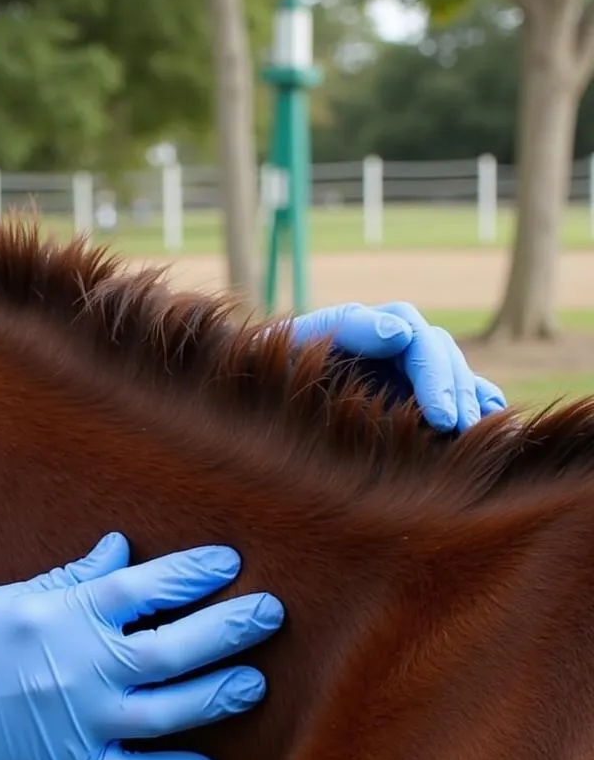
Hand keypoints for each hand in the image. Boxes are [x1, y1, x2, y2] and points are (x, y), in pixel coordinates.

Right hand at [0, 532, 282, 759]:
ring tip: (255, 682)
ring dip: (218, 695)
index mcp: (65, 614)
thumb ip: (72, 577)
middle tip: (272, 614)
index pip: (149, 586)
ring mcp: (79, 720)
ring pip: (170, 711)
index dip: (195, 573)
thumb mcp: (10, 596)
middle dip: (231, 628)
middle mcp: (82, 666)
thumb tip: (121, 550)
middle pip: (176, 646)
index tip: (231, 562)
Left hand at [286, 301, 506, 433]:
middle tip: (455, 427)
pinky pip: (461, 395)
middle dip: (450, 389)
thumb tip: (400, 333)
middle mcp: (391, 342)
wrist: (257, 400)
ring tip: (478, 434)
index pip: (408, 334)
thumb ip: (342, 331)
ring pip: (455, 373)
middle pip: (437, 354)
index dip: (428, 371)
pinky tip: (500, 431)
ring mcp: (406, 368)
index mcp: (361, 326)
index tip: (439, 411)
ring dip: (471, 400)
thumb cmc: (267, 372)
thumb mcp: (287, 348)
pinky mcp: (418, 396)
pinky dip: (482, 407)